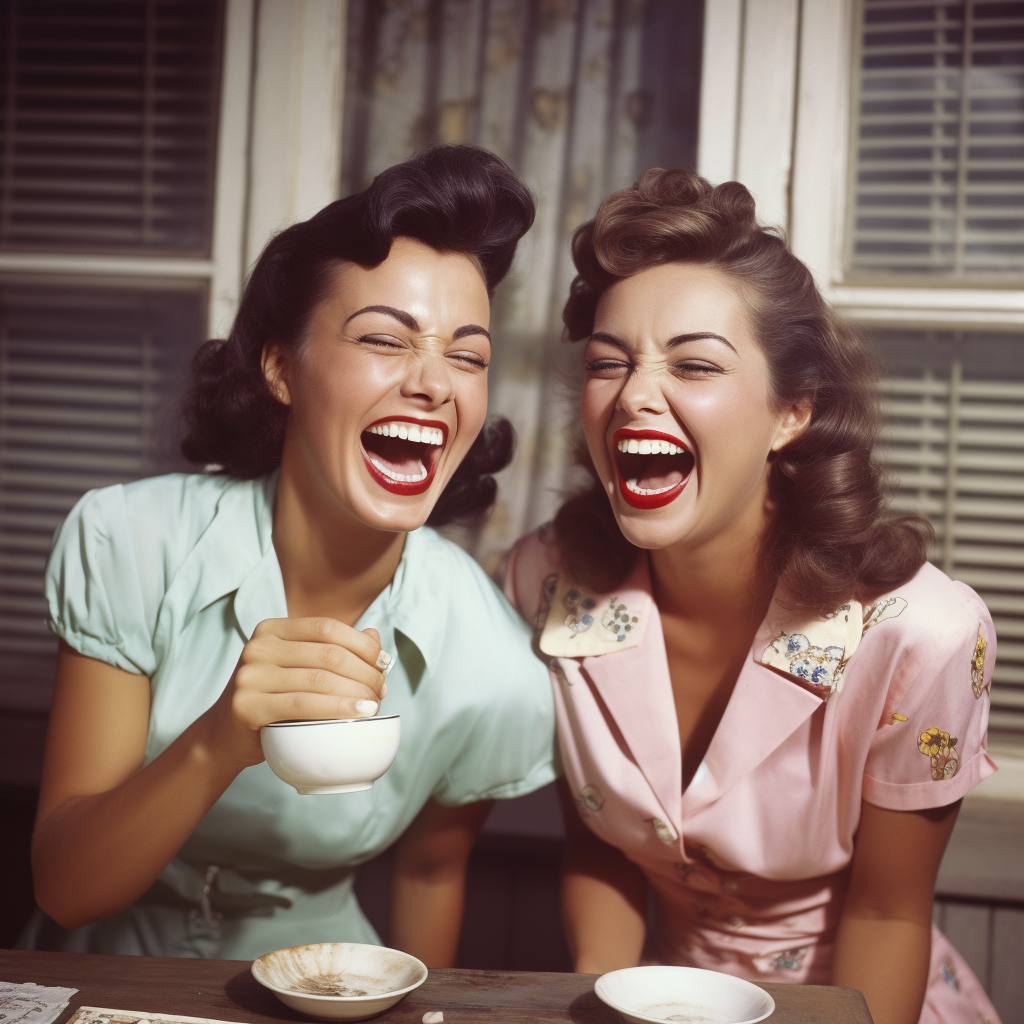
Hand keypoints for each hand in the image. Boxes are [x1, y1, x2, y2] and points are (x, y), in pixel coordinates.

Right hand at [205, 618, 389, 768]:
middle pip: (328, 654)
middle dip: (365, 672)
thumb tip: (375, 635)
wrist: (226, 736)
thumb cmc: (274, 701)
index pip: (327, 628)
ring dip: (357, 692)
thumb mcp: (301, 669)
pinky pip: (304, 704)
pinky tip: (360, 714)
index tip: (384, 663)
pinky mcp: (247, 705)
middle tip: (382, 691)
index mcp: (272, 629)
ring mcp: (249, 675)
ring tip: (375, 705)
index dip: (362, 644)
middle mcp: (258, 647)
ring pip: (320, 679)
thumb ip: (335, 650)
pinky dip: (339, 708)